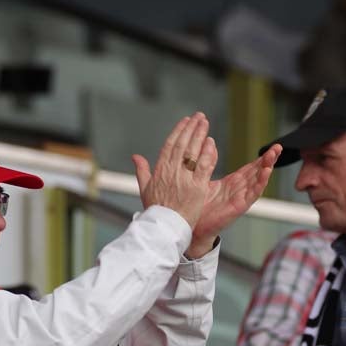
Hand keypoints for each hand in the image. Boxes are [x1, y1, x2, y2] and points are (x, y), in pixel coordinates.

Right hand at [132, 112, 217, 238]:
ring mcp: (184, 179)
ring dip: (200, 135)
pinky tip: (211, 141)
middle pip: (182, 144)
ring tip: (205, 123)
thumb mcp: (145, 189)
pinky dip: (207, 153)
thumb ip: (142, 170)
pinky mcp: (196, 188)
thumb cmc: (155, 211)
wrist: (163, 229)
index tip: (186, 120)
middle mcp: (171, 172)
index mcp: (159, 171)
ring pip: (192, 151)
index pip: (170, 145)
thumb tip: (135, 156)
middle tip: (199, 116)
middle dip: (191, 128)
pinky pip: (203, 166)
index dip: (179, 131)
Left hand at [185, 143, 281, 256]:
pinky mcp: (240, 207)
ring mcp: (241, 198)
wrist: (194, 228)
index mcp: (234, 183)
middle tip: (278, 147)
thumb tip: (209, 144)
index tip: (273, 147)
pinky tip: (266, 172)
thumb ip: (209, 162)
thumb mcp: (204, 179)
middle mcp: (240, 190)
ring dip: (267, 168)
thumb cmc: (199, 207)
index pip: (252, 167)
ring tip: (274, 156)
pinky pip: (253, 194)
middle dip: (269, 159)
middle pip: (258, 172)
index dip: (262, 158)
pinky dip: (261, 182)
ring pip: (258, 181)